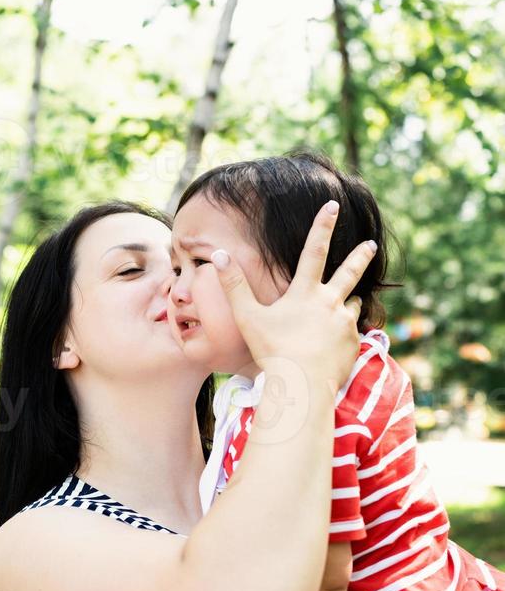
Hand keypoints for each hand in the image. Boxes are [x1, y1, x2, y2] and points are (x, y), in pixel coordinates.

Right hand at [211, 201, 375, 389]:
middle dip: (360, 256)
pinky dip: (344, 333)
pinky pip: (352, 333)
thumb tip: (219, 256)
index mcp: (305, 292)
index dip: (323, 226)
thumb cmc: (272, 351)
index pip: (314, 251)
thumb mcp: (248, 317)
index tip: (332, 206)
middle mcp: (330, 302)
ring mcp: (345, 323)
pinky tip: (335, 343)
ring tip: (343, 307)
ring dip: (348, 302)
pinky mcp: (353, 344)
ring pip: (351, 304)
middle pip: (349, 272)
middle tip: (370, 245)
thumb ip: (234, 286)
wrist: (303, 384)